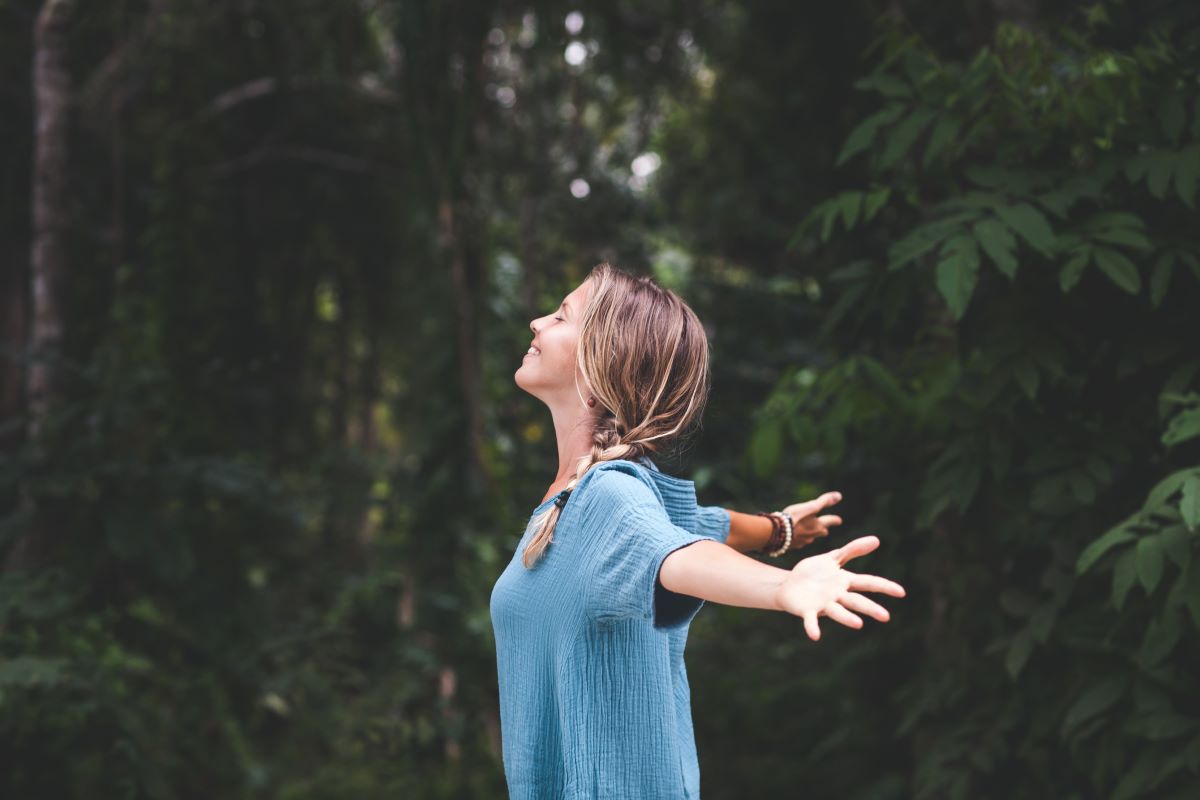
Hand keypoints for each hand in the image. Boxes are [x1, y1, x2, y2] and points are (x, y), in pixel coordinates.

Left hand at [774, 536, 905, 640]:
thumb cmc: (814, 573)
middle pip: (856, 601)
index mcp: (845, 581)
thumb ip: (853, 550)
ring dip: (847, 618)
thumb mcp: (833, 557)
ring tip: (859, 624)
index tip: (901, 592)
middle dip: (870, 608)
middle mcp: (837, 596)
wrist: (789, 584)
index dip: (884, 587)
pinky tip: (815, 636)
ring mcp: (823, 604)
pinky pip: (811, 620)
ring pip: (838, 612)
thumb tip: (876, 540)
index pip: (868, 583)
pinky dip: (813, 627)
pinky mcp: (807, 611)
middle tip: (886, 617)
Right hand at [781, 491, 843, 549]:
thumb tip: (839, 495)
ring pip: (810, 537)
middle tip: (824, 527)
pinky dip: (797, 537)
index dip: (835, 520)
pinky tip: (792, 535)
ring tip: (806, 530)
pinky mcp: (792, 546)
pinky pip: (798, 541)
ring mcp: (802, 542)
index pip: (830, 521)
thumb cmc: (794, 518)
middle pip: (821, 532)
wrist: (776, 533)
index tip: (839, 520)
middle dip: (823, 529)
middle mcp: (812, 535)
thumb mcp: (810, 507)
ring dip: (810, 533)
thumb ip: (824, 502)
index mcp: (818, 526)